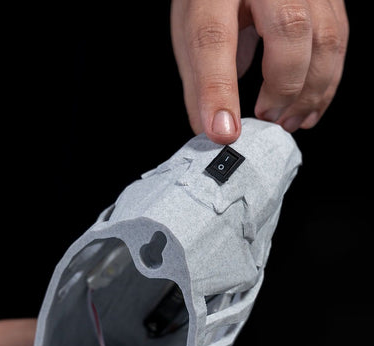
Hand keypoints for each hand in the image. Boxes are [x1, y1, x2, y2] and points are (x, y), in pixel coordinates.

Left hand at [171, 0, 348, 142]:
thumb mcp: (191, 33)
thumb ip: (199, 84)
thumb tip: (212, 133)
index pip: (213, 38)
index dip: (219, 91)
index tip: (224, 131)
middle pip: (289, 29)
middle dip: (283, 88)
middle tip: (268, 119)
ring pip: (325, 36)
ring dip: (311, 91)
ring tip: (288, 121)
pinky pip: (338, 39)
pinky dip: (327, 82)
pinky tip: (309, 107)